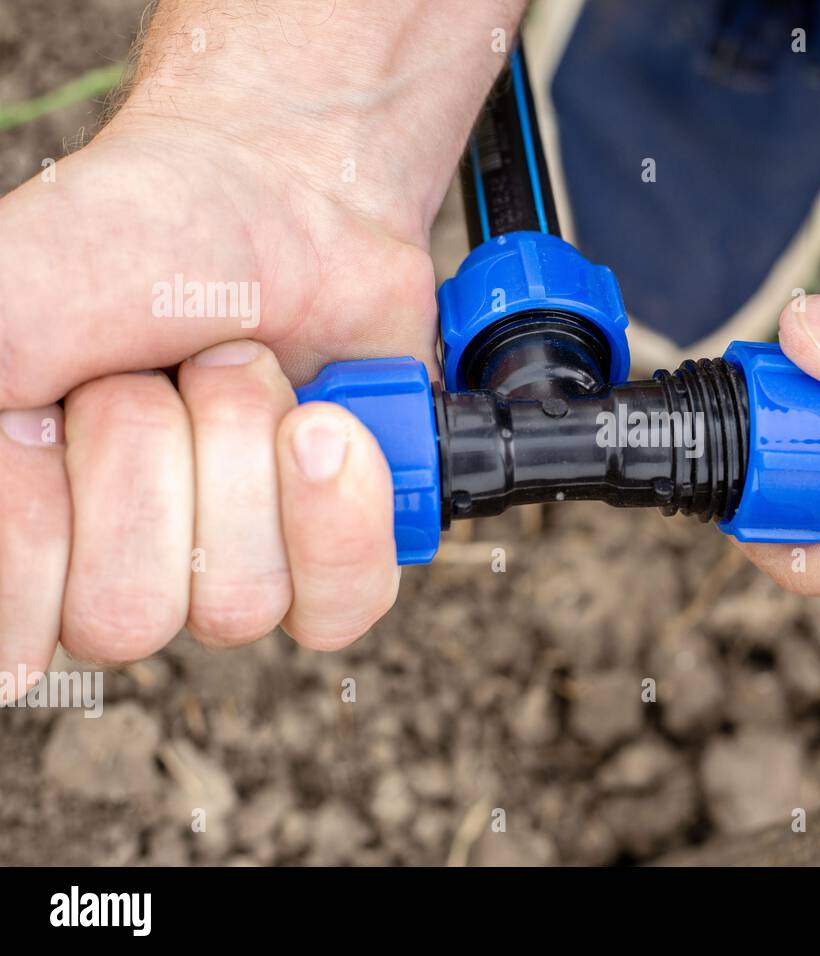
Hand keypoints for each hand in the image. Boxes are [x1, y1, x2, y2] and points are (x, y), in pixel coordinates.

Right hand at [0, 0, 524, 687]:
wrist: (291, 197)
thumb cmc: (143, 238)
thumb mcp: (18, 293)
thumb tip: (1, 534)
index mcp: (17, 524)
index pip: (14, 622)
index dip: (35, 506)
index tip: (47, 399)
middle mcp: (115, 566)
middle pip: (123, 616)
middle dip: (147, 458)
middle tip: (162, 370)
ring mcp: (229, 568)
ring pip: (235, 604)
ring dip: (242, 452)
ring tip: (239, 367)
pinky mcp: (329, 554)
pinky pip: (339, 604)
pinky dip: (340, 513)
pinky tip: (329, 429)